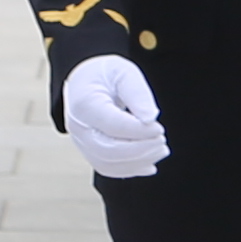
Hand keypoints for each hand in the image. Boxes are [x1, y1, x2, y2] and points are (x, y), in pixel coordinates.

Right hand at [57, 54, 168, 179]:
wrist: (85, 81)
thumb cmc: (106, 74)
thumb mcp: (124, 72)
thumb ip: (138, 93)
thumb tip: (150, 119)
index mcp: (84, 103)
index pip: (112, 124)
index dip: (138, 130)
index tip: (159, 128)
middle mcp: (78, 127)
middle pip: (108, 149)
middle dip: (140, 150)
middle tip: (162, 141)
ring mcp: (81, 142)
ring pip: (108, 163)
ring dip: (138, 161)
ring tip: (160, 150)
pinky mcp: (89, 151)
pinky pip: (107, 168)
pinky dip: (130, 169)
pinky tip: (149, 164)